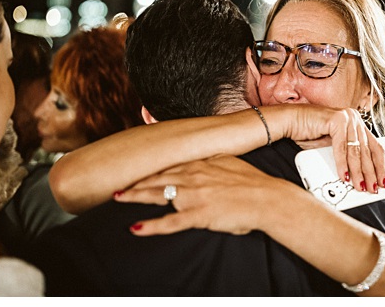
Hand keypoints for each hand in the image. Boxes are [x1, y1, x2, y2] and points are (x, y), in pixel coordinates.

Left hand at [116, 155, 290, 235]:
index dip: (148, 169)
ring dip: (134, 197)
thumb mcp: (227, 161)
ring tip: (117, 198)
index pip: (166, 165)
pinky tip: (136, 228)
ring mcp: (193, 195)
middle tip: (117, 184)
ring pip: (157, 195)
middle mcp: (191, 176)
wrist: (267, 198)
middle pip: (155, 178)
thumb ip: (210, 160)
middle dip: (134, 181)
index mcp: (198, 163)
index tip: (134, 170)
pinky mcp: (198, 214)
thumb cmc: (252, 182)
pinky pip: (169, 222)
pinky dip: (151, 226)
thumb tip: (203, 157)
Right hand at [281, 105, 384, 192]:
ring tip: (359, 185)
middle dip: (370, 173)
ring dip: (358, 172)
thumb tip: (362, 177)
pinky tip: (344, 176)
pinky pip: (342, 148)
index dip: (380, 166)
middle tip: (372, 188)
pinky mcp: (336, 120)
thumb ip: (348, 156)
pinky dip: (343, 164)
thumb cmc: (309, 134)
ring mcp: (346, 117)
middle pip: (367, 151)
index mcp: (357, 123)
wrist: (290, 121)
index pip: (375, 147)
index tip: (382, 181)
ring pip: (356, 151)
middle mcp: (354, 118)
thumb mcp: (334, 147)